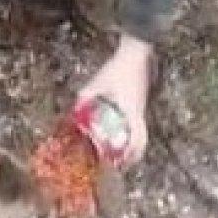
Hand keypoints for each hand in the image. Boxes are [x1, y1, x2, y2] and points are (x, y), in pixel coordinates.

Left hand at [77, 33, 152, 165]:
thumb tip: (74, 109)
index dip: (131, 154)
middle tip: (123, 164)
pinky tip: (120, 131)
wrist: (136, 53)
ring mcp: (141, 107)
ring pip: (142, 132)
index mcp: (131, 111)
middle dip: (135, 155)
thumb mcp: (98, 82)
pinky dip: (131, 132)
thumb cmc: (118, 69)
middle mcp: (139, 112)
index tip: (121, 164)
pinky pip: (138, 123)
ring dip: (134, 145)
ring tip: (122, 152)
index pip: (137, 139)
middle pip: (143, 140)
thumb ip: (86, 96)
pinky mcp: (140, 102)